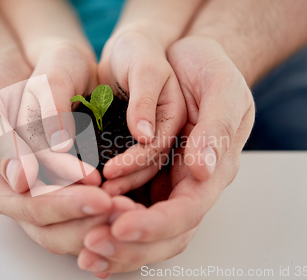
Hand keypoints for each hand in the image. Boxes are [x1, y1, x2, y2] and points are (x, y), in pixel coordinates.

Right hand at [0, 47, 111, 255]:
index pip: (30, 208)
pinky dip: (107, 205)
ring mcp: (43, 192)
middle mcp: (19, 197)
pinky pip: (85, 205)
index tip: (99, 198)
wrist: (8, 74)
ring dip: (103, 221)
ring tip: (133, 209)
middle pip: (54, 229)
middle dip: (91, 222)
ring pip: (72, 225)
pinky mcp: (65, 183)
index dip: (65, 206)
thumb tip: (21, 179)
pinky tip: (131, 200)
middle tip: (127, 211)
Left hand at [77, 36, 254, 276]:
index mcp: (213, 168)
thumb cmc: (208, 67)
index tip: (121, 228)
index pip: (187, 211)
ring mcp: (166, 179)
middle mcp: (188, 181)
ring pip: (144, 225)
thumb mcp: (222, 88)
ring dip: (115, 241)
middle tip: (93, 249)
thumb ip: (216, 129)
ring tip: (85, 250)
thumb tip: (205, 171)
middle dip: (130, 245)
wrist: (185, 56)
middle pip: (165, 231)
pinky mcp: (145, 172)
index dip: (155, 225)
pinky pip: (128, 205)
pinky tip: (85, 231)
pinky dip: (108, 221)